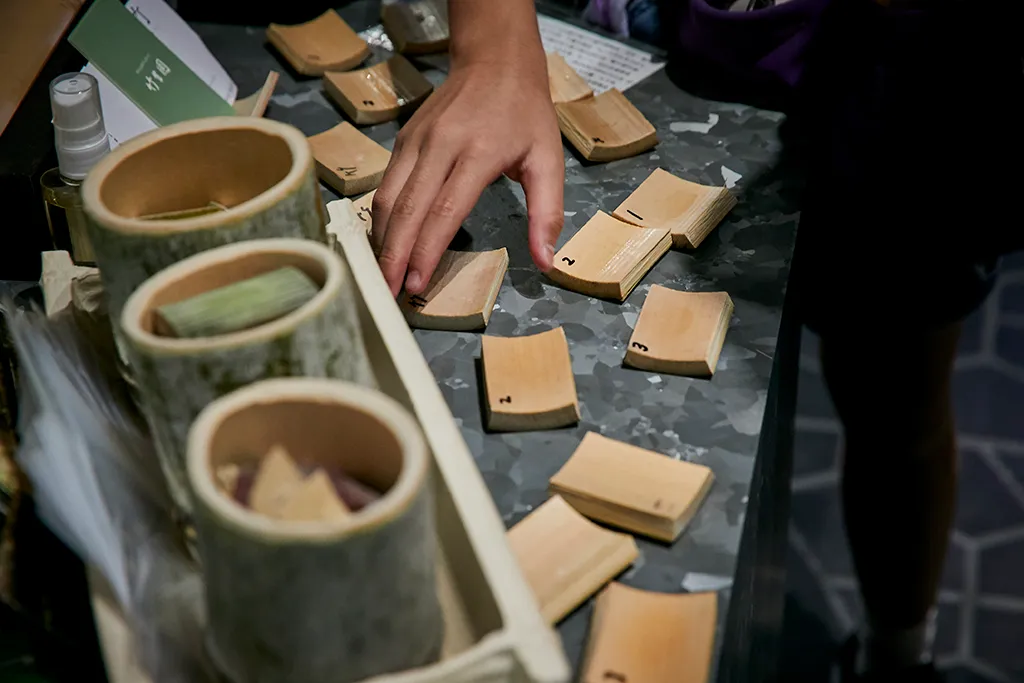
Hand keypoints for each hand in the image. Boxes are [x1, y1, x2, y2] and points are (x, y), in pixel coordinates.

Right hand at [370, 42, 563, 295]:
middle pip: (408, 208)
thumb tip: (546, 262)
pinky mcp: (403, 140)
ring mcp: (415, 141)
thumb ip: (546, 213)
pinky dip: (382, 218)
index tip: (417, 283)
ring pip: (388, 197)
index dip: (428, 250)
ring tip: (383, 275)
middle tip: (390, 292)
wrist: (495, 60)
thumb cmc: (526, 114)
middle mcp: (439, 146)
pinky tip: (385, 243)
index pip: (443, 210)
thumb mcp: (549, 160)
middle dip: (395, 255)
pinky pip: (386, 184)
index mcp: (477, 153)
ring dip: (382, 240)